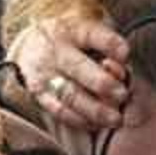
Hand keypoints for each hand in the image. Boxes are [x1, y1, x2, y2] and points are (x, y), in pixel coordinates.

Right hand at [10, 15, 129, 130]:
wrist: (31, 44)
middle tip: (122, 94)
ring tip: (115, 118)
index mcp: (75, 31)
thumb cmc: (73, 41)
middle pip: (78, 67)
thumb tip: (122, 71)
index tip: (125, 53)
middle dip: (102, 83)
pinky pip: (59, 110)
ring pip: (70, 94)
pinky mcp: (39, 93)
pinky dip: (79, 120)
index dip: (110, 44)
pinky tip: (96, 124)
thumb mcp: (90, 33)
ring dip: (95, 109)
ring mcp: (46, 73)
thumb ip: (109, 50)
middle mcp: (58, 50)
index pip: (92, 34)